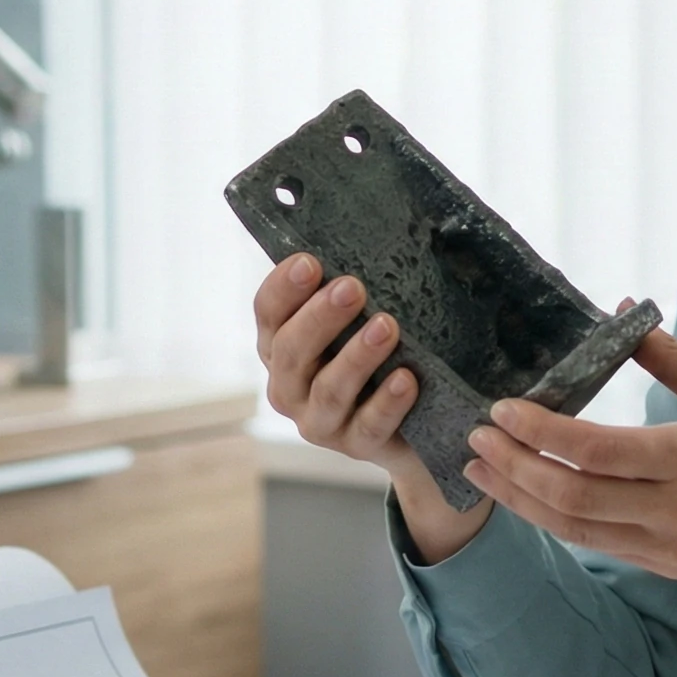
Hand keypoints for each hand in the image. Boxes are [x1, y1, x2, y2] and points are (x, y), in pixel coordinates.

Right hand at [252, 254, 492, 558]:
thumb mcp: (355, 321)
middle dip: (321, 318)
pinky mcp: (355, 446)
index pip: (268, 314)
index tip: (310, 261)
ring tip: (386, 327)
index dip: (284, 288)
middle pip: (292, 351)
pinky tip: (406, 379)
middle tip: (353, 287)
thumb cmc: (376, 357)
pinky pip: (369, 425)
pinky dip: (387, 402)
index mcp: (280, 346)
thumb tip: (366, 230)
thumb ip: (347, 292)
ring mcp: (319, 422)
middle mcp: (289, 386)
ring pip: (329, 390)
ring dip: (356, 357)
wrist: (408, 426)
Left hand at [458, 326, 676, 650]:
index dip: (541, 432)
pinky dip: (552, 520)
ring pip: (573, 529)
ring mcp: (667, 545)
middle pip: (571, 496)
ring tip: (480, 469)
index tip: (503, 409)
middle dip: (513, 467)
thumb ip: (674, 360)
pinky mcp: (664, 566)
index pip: (597, 450)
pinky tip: (525, 497)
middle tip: (475, 437)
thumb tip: (623, 311)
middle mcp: (675, 509)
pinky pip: (595, 544)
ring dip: (519, 500)